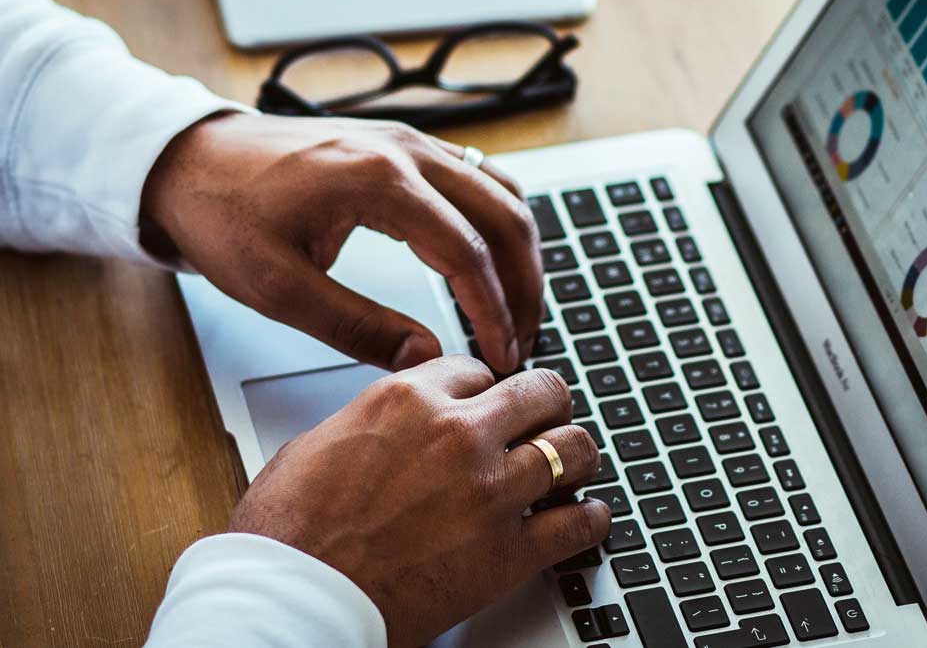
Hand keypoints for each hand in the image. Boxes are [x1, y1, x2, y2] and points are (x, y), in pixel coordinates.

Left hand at [141, 113, 541, 372]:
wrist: (187, 159)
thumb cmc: (222, 214)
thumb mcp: (278, 287)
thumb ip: (358, 326)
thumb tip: (427, 357)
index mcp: (378, 181)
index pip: (467, 252)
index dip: (494, 312)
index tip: (503, 356)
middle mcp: (406, 150)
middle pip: (504, 218)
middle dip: (525, 287)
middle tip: (521, 343)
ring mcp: (410, 141)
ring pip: (502, 193)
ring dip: (521, 253)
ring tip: (518, 309)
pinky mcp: (405, 145)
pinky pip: (480, 177)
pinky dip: (501, 221)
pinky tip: (498, 259)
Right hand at [228, 356, 609, 646]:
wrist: (292, 599)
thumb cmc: (291, 532)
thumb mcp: (321, 442)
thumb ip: (376, 422)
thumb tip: (395, 425)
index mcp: (407, 400)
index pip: (477, 370)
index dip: (487, 390)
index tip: (490, 405)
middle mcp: (457, 434)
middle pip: (542, 392)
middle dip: (547, 406)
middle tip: (546, 422)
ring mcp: (490, 491)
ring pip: (574, 448)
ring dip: (577, 457)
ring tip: (573, 468)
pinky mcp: (507, 552)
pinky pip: (580, 524)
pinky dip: (591, 520)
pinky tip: (586, 518)